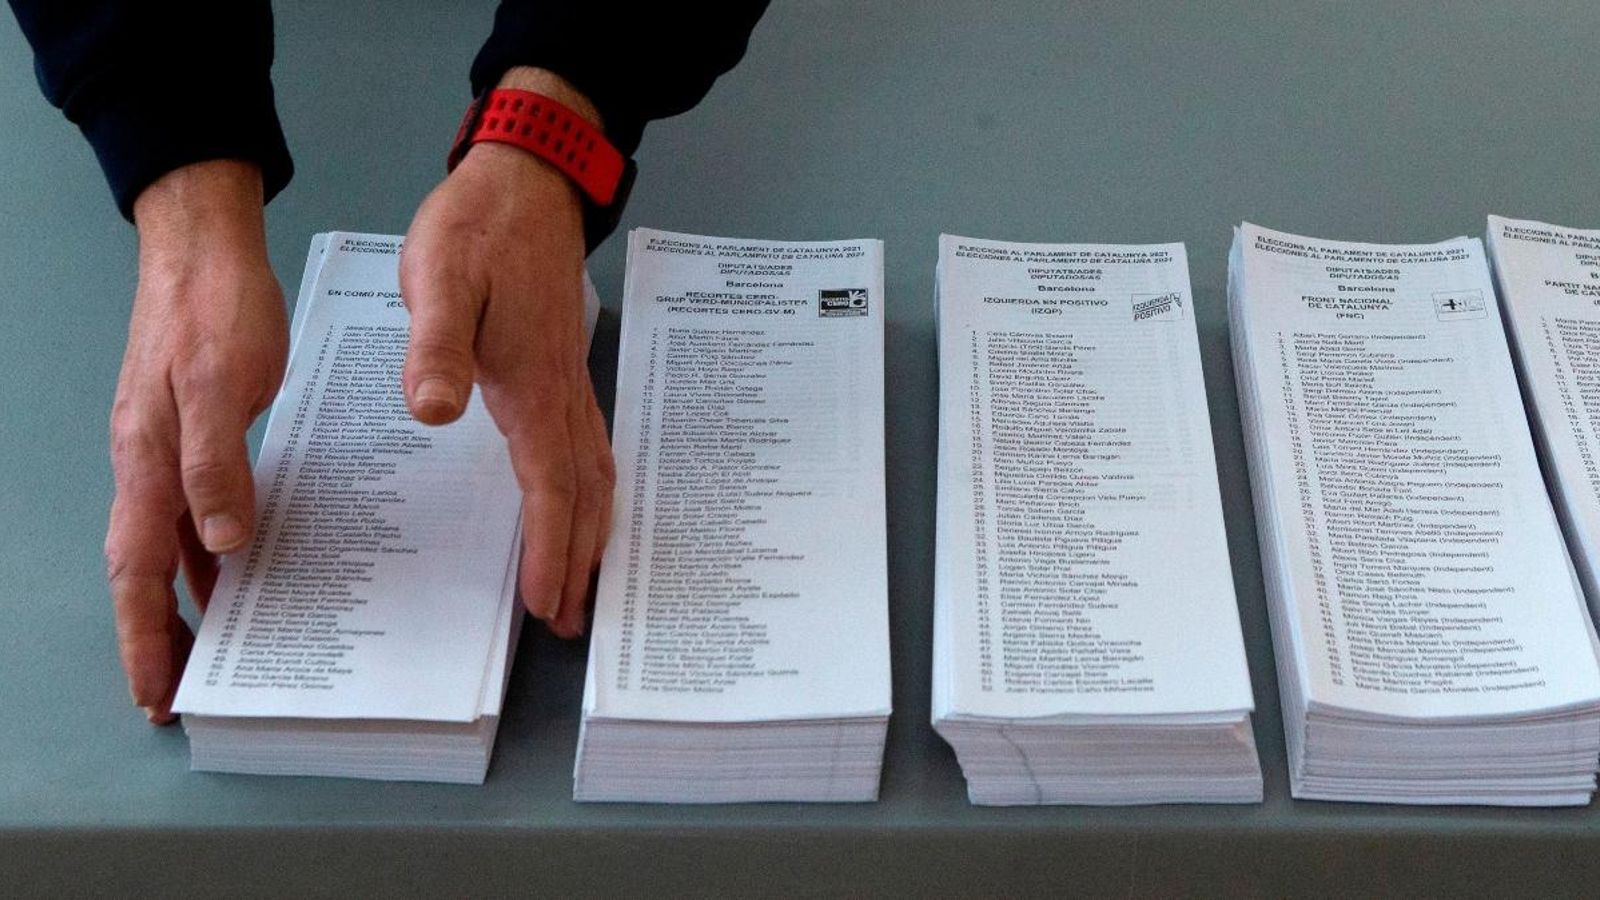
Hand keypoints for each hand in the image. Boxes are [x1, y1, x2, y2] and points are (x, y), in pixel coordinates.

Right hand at [107, 160, 287, 722]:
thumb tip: (222, 544)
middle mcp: (148, 463)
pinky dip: (214, 550)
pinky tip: (243, 567)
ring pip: (171, 545)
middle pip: (146, 571)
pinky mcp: (194, 431)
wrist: (204, 247)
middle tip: (181, 691)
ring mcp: (167, 448)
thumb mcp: (221, 384)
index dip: (146, 633)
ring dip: (190, 599)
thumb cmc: (212, 307)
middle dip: (159, 634)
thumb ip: (216, 464)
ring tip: (217, 649)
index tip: (157, 689)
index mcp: (146, 460)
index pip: (139, 571)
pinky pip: (197, 509)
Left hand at [399, 72, 614, 638]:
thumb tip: (435, 413)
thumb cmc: (477, 230)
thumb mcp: (440, 279)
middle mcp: (563, 394)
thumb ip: (436, 345)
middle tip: (568, 621)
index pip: (548, 485)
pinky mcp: (564, 370)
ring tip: (579, 584)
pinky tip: (576, 506)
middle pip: (583, 495)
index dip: (547, 548)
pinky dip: (589, 496)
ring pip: (595, 476)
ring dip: (590, 534)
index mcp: (533, 385)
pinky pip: (590, 451)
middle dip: (578, 561)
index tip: (543, 603)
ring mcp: (571, 383)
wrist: (527, 182)